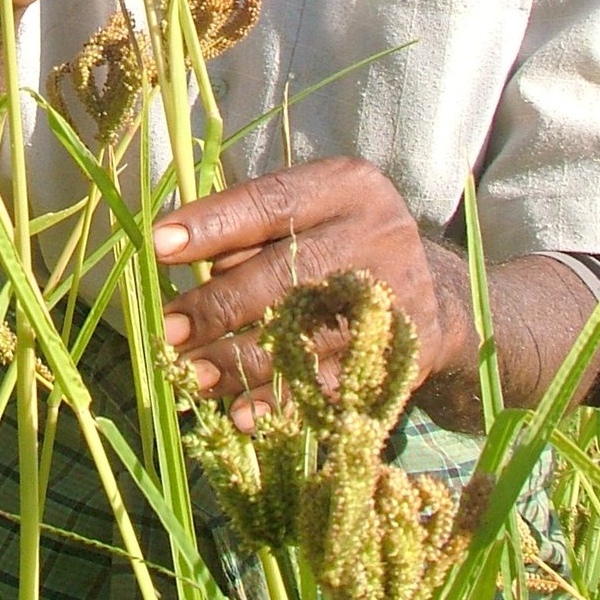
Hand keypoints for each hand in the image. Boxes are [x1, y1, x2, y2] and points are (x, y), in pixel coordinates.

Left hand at [151, 159, 473, 429]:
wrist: (440, 297)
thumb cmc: (341, 246)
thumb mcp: (309, 216)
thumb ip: (251, 233)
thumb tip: (175, 259)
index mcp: (347, 185)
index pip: (270, 201)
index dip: (213, 225)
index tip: (159, 245)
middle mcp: (378, 231)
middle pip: (287, 272)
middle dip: (219, 306)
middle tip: (169, 331)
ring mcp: (397, 293)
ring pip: (307, 333)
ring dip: (241, 361)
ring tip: (190, 376)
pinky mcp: (405, 351)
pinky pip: (333, 382)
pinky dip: (283, 401)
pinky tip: (242, 414)